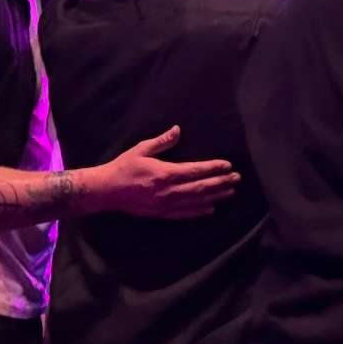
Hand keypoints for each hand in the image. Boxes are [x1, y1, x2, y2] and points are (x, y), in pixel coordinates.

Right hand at [88, 126, 238, 218]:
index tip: (228, 165)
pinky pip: (184, 214)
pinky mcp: (160, 214)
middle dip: (220, 183)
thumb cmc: (123, 166)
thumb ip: (162, 141)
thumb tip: (178, 129)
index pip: (195, 171)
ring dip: (214, 196)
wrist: (106, 191)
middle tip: (236, 179)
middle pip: (200, 188)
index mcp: (165, 173)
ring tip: (230, 192)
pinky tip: (210, 209)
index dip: (213, 168)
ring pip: (195, 202)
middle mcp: (168, 191)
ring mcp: (165, 204)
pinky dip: (198, 211)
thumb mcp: (141, 149)